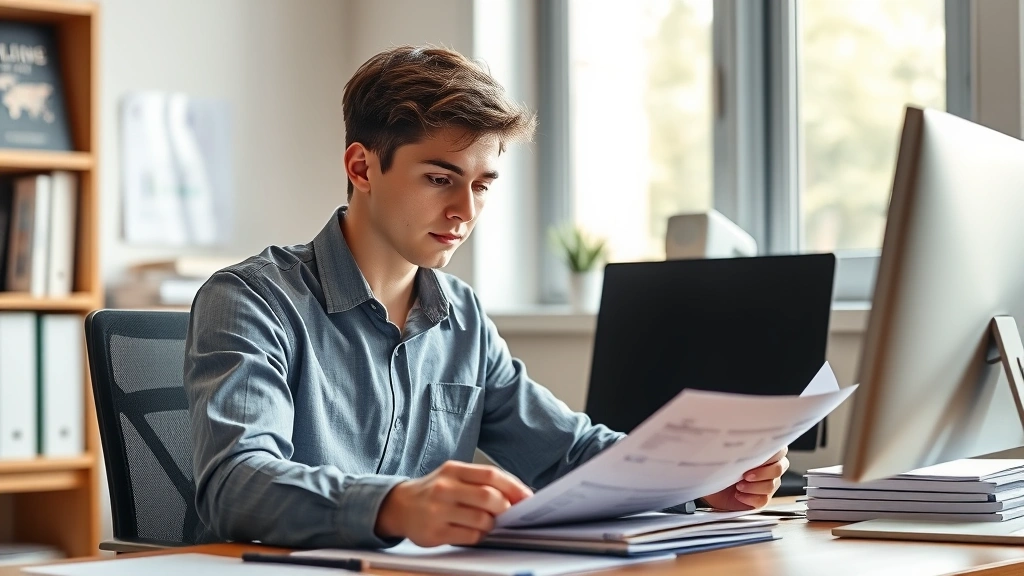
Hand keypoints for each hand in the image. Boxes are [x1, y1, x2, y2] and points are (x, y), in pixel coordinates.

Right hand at [375, 461, 532, 546]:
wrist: (399, 506)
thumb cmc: (435, 490)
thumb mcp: (454, 476)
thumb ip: (481, 481)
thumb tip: (517, 494)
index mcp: (453, 470)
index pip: (490, 474)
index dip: (514, 486)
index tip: (528, 497)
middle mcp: (445, 488)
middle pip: (488, 497)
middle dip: (506, 507)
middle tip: (509, 512)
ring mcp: (438, 511)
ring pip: (481, 519)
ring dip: (492, 524)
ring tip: (488, 522)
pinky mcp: (435, 532)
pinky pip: (470, 536)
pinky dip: (479, 535)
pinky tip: (474, 531)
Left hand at [700, 447, 788, 510]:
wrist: (712, 484)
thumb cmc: (720, 465)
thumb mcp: (728, 453)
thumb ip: (740, 448)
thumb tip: (741, 440)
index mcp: (765, 452)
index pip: (779, 450)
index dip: (770, 455)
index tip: (753, 457)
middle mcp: (770, 467)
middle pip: (778, 468)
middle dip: (762, 472)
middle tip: (745, 474)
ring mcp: (768, 483)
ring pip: (771, 485)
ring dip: (753, 486)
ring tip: (738, 485)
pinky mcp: (762, 498)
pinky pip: (763, 500)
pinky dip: (750, 498)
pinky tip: (739, 494)